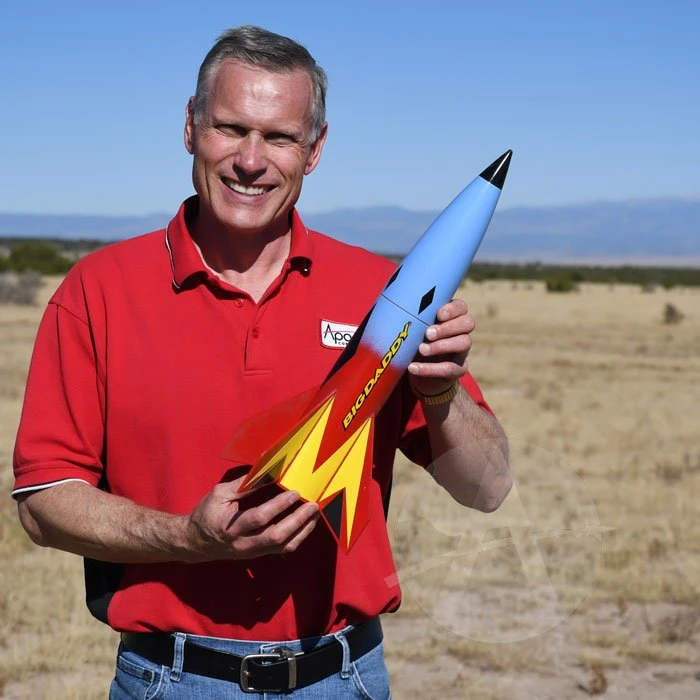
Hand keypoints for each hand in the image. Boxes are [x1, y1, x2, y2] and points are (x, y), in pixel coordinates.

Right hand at [184, 477, 319, 561]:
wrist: (195, 543)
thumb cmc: (206, 514)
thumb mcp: (219, 494)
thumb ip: (244, 486)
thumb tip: (268, 473)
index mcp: (231, 527)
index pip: (260, 517)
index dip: (279, 505)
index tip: (295, 492)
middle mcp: (243, 543)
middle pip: (276, 536)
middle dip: (298, 520)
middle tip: (313, 505)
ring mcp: (252, 552)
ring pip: (283, 546)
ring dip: (303, 530)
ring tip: (315, 514)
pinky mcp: (258, 554)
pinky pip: (282, 549)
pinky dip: (298, 537)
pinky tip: (306, 524)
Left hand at [408, 298, 473, 396]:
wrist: (418, 371)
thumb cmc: (415, 342)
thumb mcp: (414, 329)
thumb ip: (412, 318)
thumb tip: (394, 308)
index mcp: (452, 317)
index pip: (461, 307)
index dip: (452, 309)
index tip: (438, 315)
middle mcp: (461, 332)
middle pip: (468, 323)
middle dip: (447, 327)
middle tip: (428, 333)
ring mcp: (462, 351)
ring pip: (464, 343)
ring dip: (441, 345)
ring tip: (421, 349)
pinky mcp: (458, 369)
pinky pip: (449, 368)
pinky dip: (430, 369)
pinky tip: (413, 367)